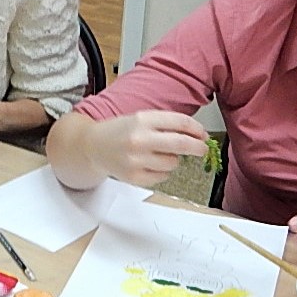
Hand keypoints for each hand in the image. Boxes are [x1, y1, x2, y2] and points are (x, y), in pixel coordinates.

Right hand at [91, 110, 207, 186]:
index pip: (180, 122)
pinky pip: (163, 176)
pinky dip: (162, 171)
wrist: (92, 146)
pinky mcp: (134, 177)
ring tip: (159, 155)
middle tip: (202, 149)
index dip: (197, 129)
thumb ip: (166, 124)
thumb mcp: (140, 118)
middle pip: (181, 144)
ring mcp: (136, 160)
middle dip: (198, 147)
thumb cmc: (120, 131)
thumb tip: (196, 135)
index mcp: (142, 119)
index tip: (203, 135)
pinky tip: (150, 164)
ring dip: (173, 159)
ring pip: (173, 163)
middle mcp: (139, 139)